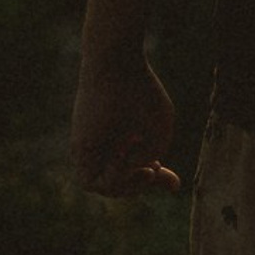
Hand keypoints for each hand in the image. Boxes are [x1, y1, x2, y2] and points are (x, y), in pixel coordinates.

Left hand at [70, 55, 181, 197]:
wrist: (116, 68)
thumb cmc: (140, 92)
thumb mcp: (158, 130)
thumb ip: (150, 156)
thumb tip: (136, 171)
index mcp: (128, 137)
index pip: (139, 168)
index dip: (158, 180)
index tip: (175, 185)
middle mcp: (109, 145)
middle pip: (123, 181)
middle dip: (143, 184)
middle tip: (157, 171)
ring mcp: (94, 149)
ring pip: (107, 186)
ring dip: (127, 183)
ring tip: (139, 160)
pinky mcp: (79, 150)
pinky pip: (91, 182)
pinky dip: (111, 178)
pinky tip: (121, 156)